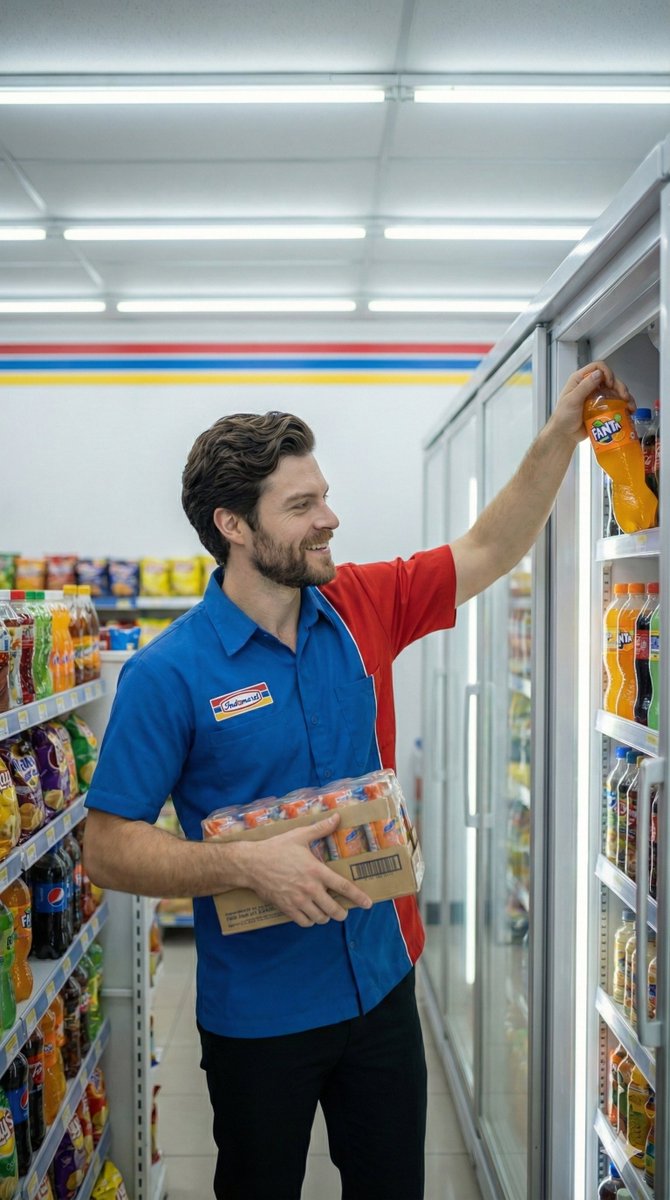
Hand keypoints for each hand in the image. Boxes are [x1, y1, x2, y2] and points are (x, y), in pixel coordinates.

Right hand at [239, 812, 372, 927]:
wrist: (252, 863)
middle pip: (334, 909)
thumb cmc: (276, 848)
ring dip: (325, 917)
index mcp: (316, 871)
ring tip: (325, 911)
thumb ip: (321, 829)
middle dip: (341, 913)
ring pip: (320, 918)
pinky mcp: (286, 908)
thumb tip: (337, 817)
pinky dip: (310, 921)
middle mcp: (310, 888)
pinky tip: (310, 914)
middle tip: (343, 911)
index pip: (343, 887)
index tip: (368, 903)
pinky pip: (304, 922)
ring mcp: (298, 900)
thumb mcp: (300, 836)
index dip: (358, 897)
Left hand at [551, 360, 634, 445]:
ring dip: (625, 396)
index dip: (607, 372)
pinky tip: (629, 411)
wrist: (565, 435)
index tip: (610, 384)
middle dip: (620, 386)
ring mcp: (597, 396)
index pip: (597, 367)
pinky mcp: (602, 407)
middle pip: (610, 379)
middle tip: (624, 396)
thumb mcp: (571, 400)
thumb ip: (584, 387)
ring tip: (630, 406)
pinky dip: (624, 405)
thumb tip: (598, 374)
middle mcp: (590, 386)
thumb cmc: (563, 418)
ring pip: (615, 390)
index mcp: (580, 380)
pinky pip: (616, 402)